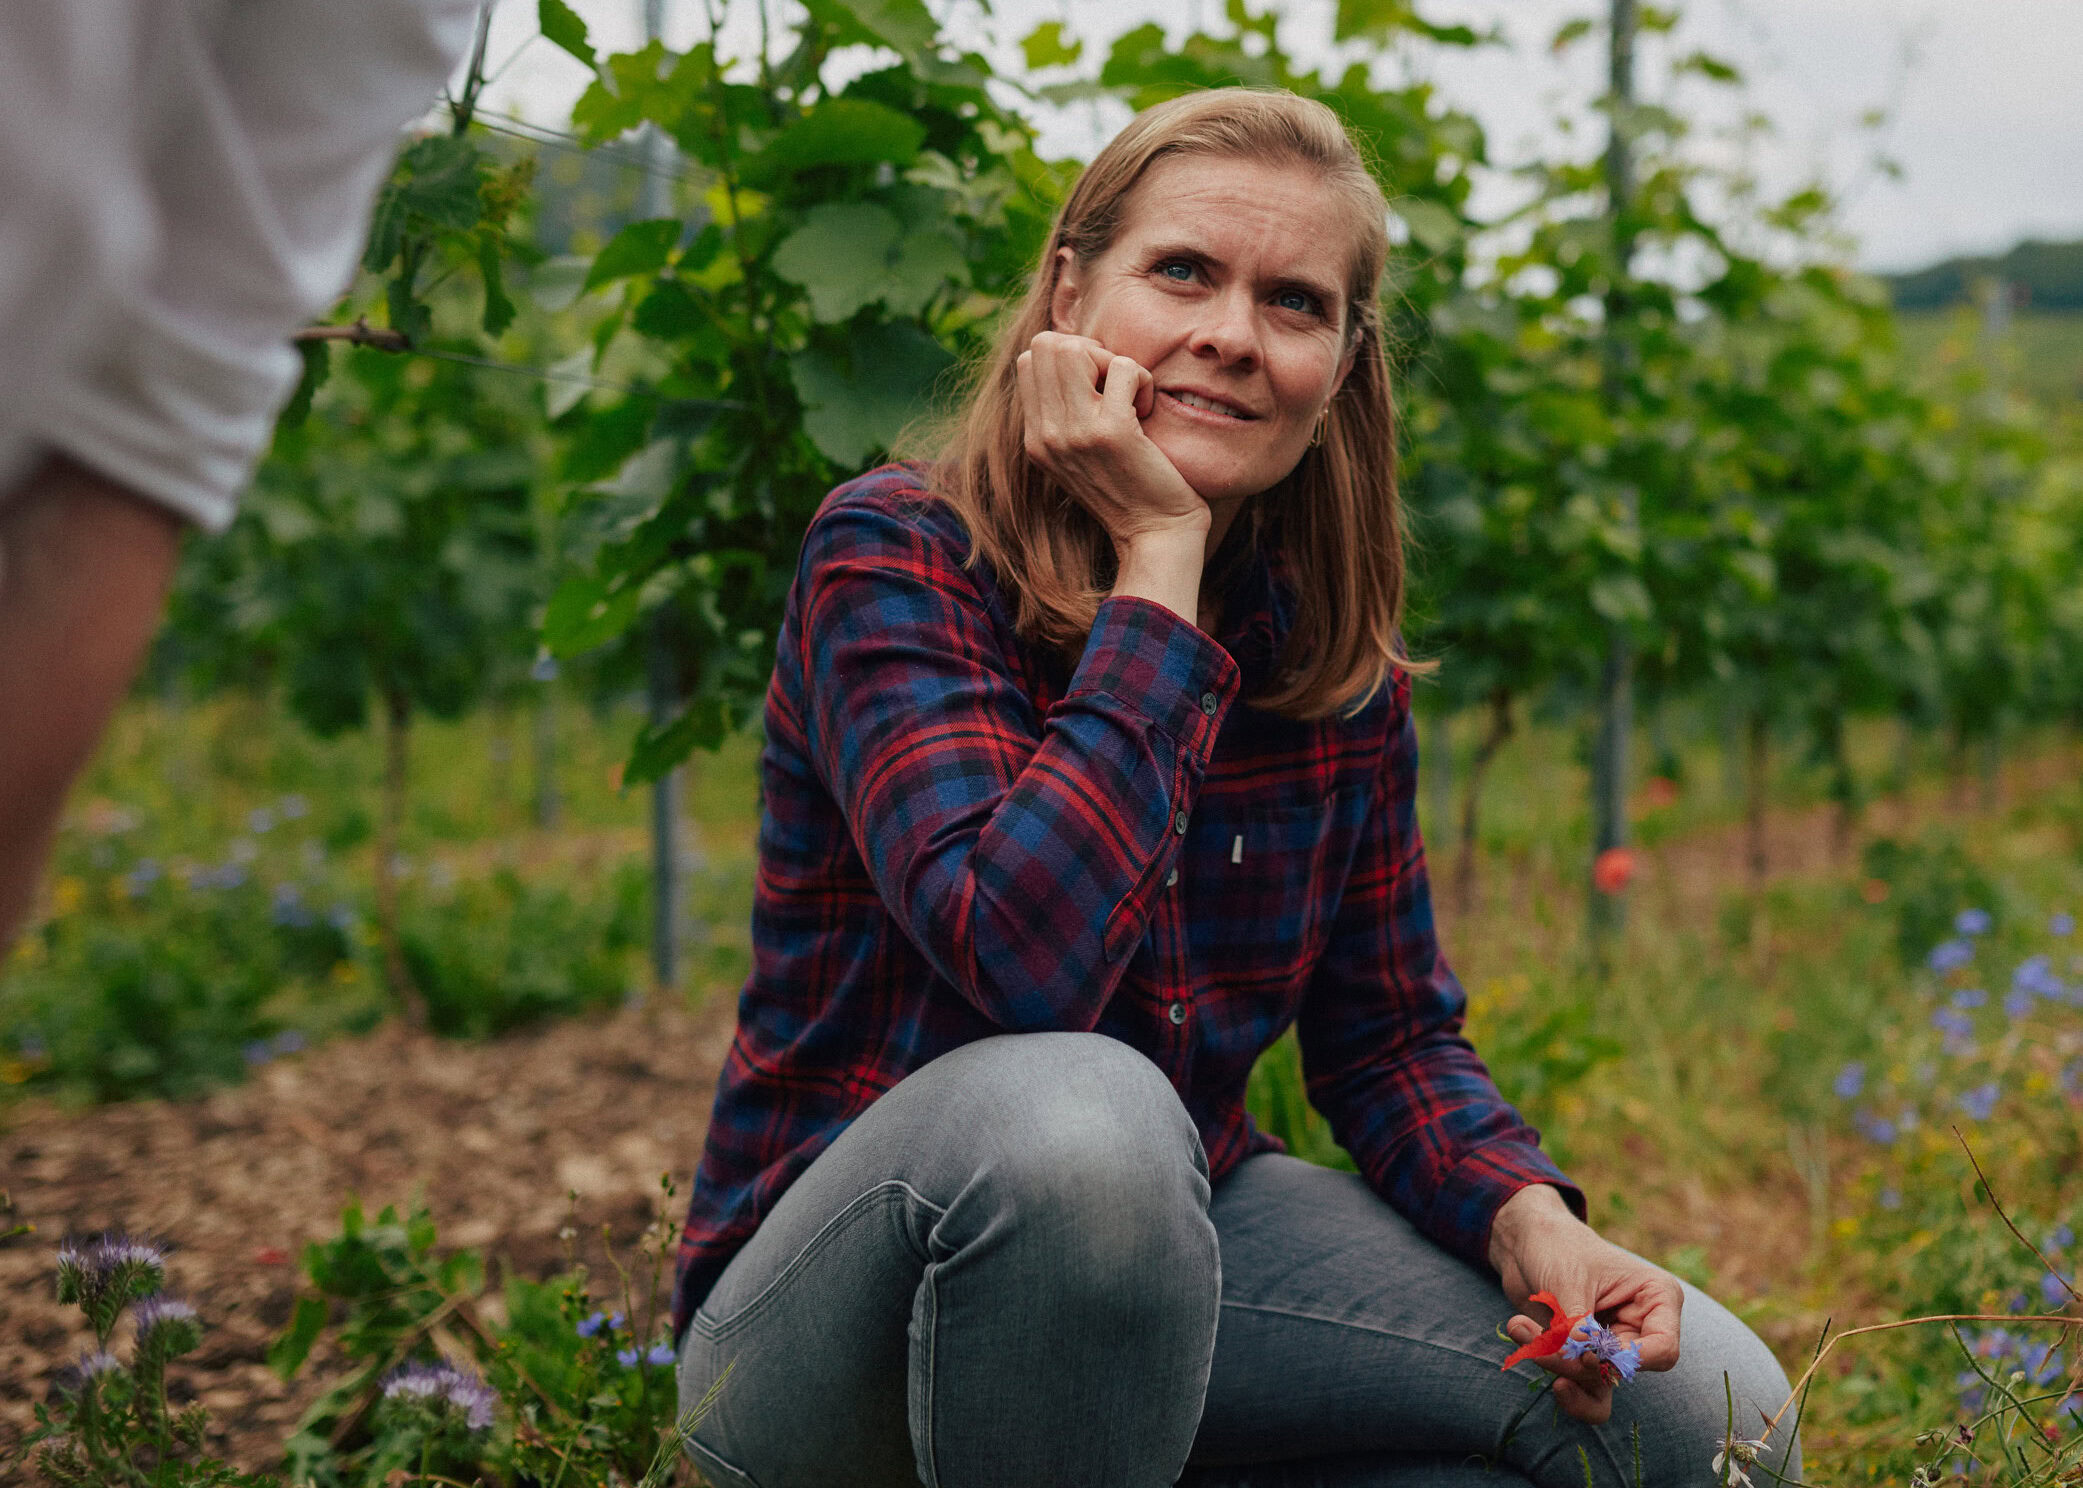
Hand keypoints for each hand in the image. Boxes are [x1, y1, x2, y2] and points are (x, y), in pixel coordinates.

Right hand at [1014, 332, 1207, 549]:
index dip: (1070, 358)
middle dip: (1088, 351)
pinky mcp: (1113, 432)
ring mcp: (1076, 433)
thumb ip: (1066, 415)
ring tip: (1129, 395)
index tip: (1098, 387)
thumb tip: (1075, 356)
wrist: (1155, 535)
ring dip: (1112, 362)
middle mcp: (1047, 435)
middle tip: (1115, 385)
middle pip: (1046, 345)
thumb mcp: (1081, 454)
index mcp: (1035, 439)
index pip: (1030, 361)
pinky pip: (1124, 367)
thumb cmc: (1130, 490)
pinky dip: (1143, 379)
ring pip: (1075, 348)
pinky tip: (1147, 411)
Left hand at [1489, 1185, 1683, 1424]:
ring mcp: (1613, 1345)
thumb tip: (1584, 1364)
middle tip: (1540, 1344)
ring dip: (1558, 1369)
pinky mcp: (1586, 1356)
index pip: (1662, 1351)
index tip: (1587, 1352)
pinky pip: (1577, 1384)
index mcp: (1656, 1299)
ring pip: (1600, 1387)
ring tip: (1523, 1336)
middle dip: (1576, 1364)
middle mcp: (1641, 1327)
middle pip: (1621, 1371)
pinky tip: (1519, 1331)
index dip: (1625, 1360)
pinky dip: (1547, 1365)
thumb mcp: (1568, 1281)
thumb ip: (1578, 1326)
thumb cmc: (1556, 1246)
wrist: (1525, 1242)